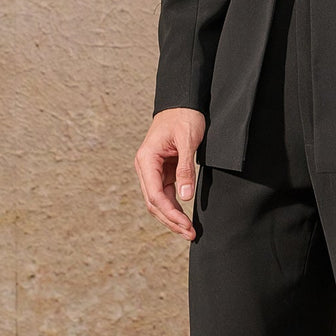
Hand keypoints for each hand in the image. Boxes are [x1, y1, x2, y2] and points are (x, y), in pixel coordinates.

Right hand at [135, 108, 205, 240]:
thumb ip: (185, 169)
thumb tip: (185, 197)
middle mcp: (145, 167)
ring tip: (188, 230)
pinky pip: (165, 193)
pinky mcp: (162, 170)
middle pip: (154, 202)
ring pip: (159, 200)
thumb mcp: (188, 140)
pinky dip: (174, 205)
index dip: (170, 213)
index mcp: (147, 159)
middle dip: (171, 220)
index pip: (154, 194)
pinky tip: (184, 217)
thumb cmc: (184, 117)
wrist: (182, 102)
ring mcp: (152, 170)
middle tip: (189, 233)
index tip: (185, 225)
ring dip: (172, 216)